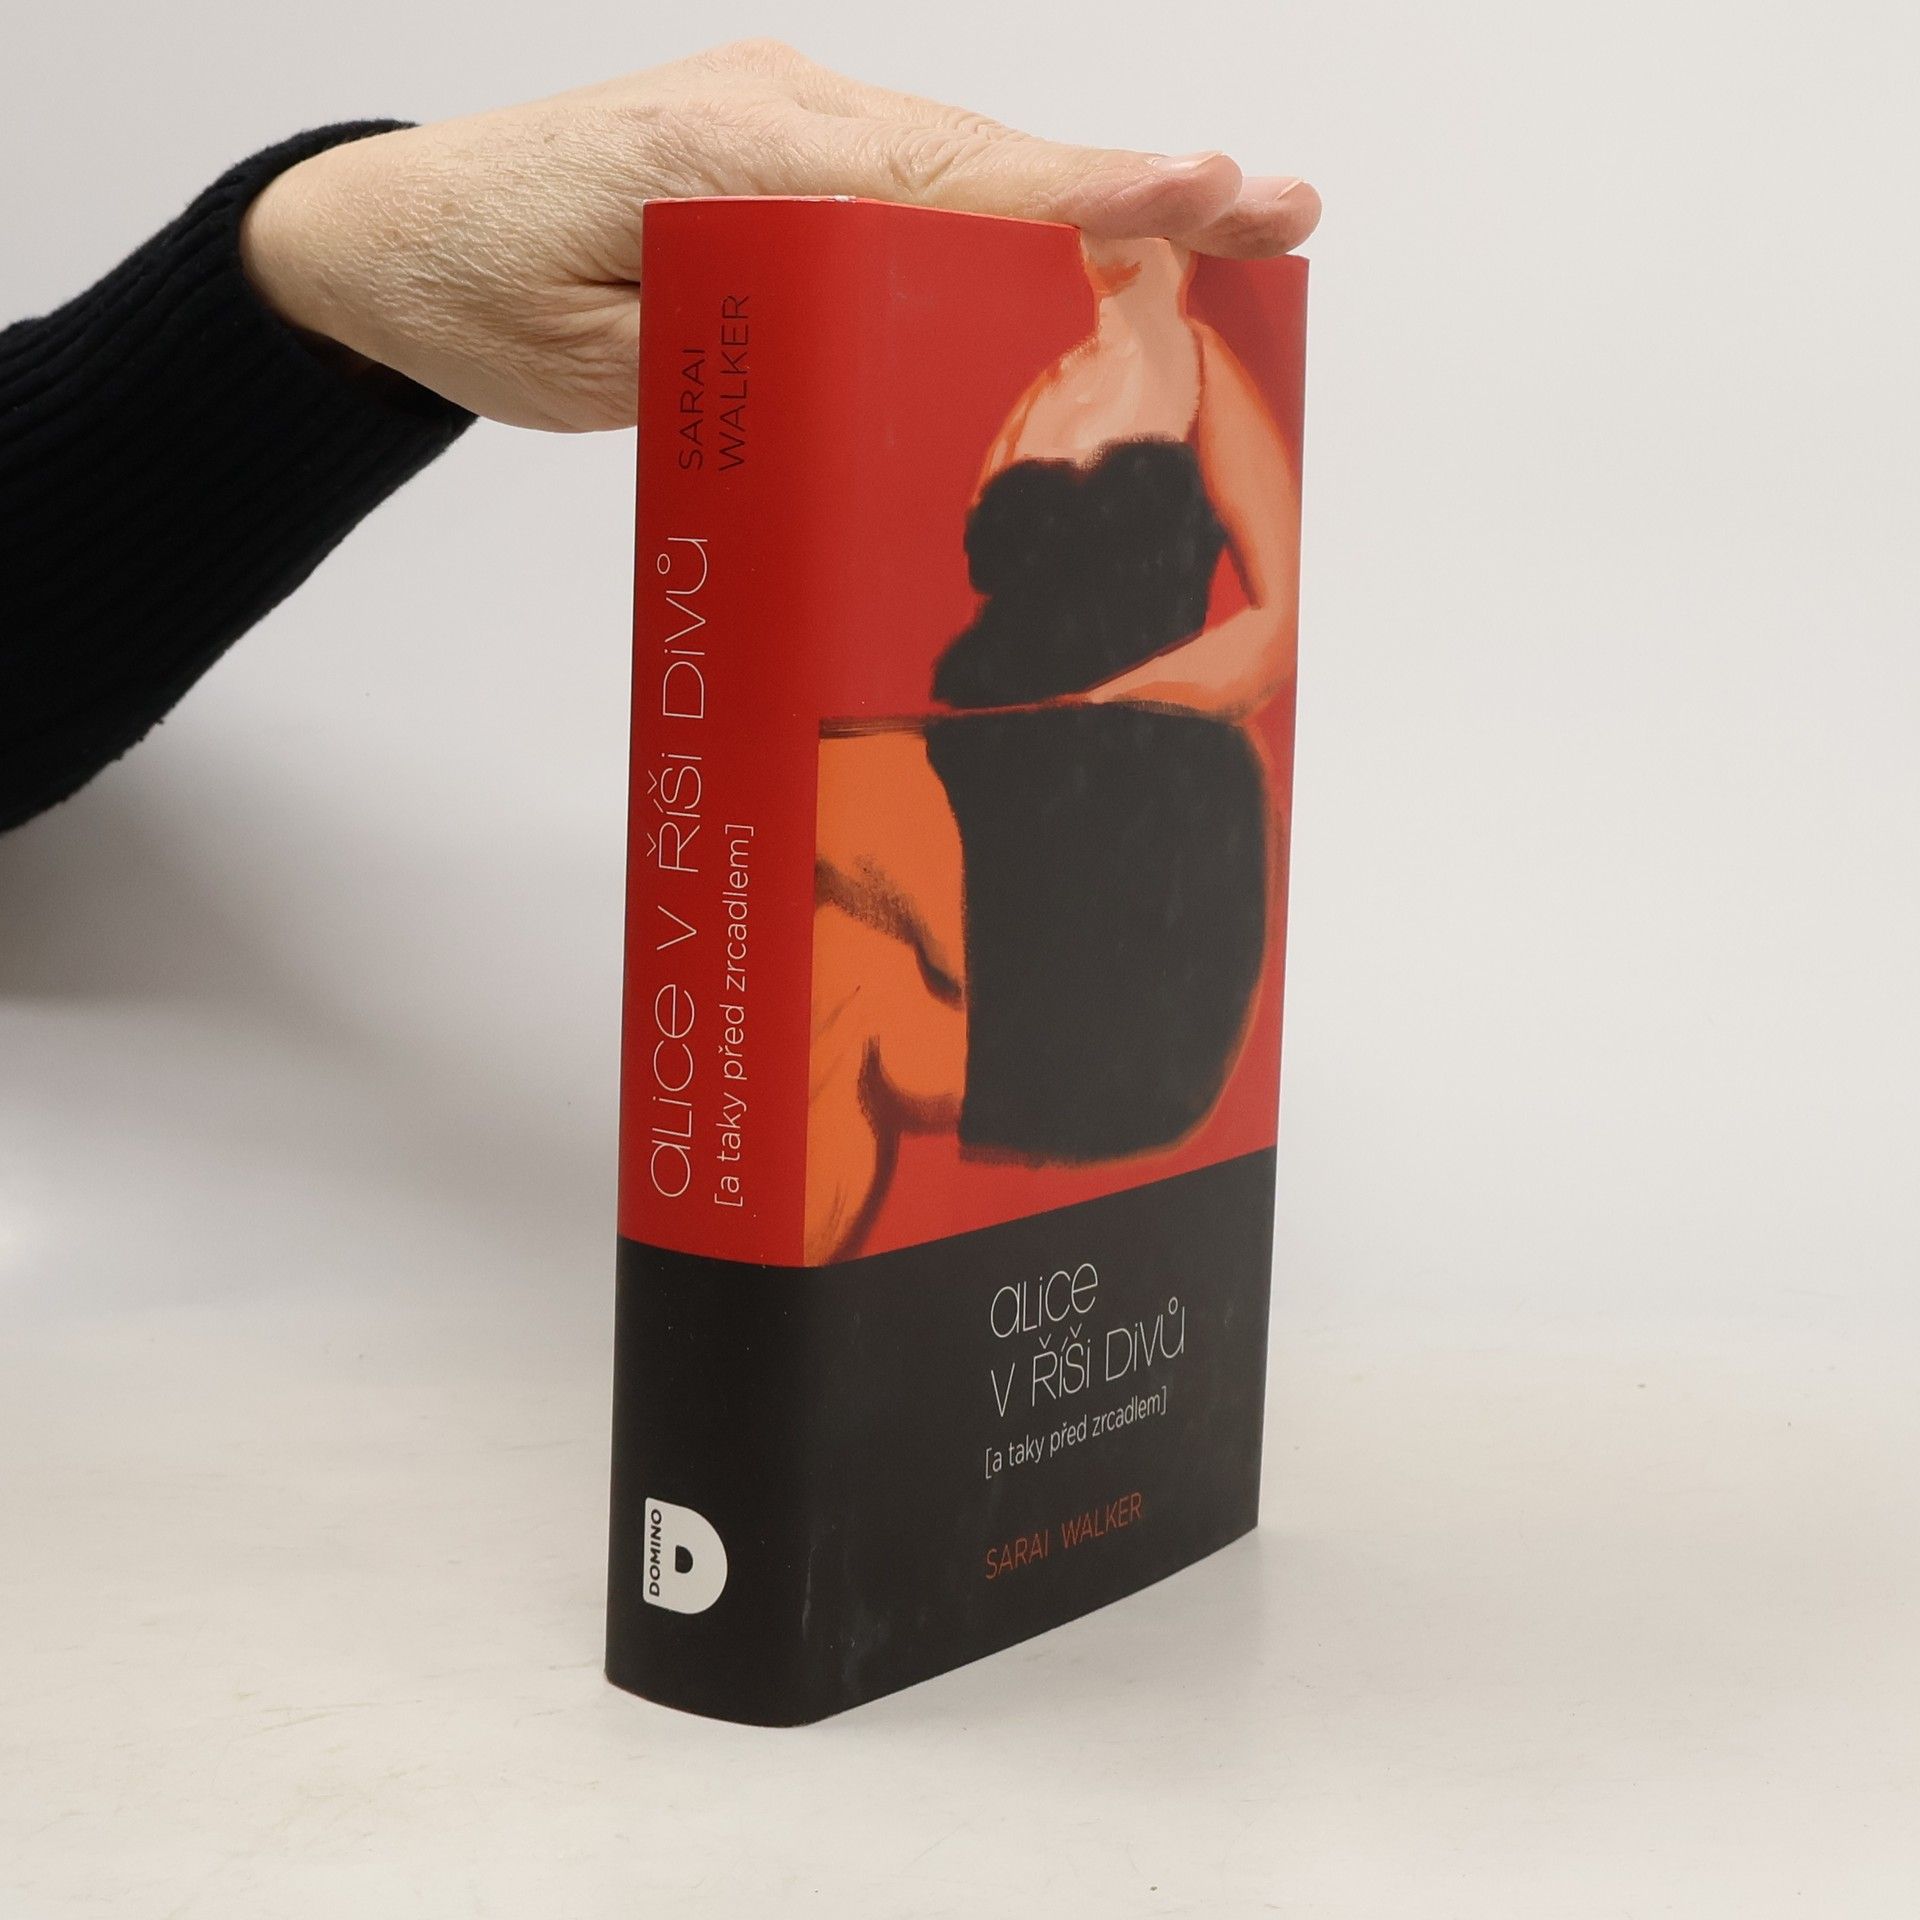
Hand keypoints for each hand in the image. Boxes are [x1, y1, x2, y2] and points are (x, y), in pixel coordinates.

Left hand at [239, 41, 1319, 432]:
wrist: (390, 236)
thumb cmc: (476, 293)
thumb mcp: (602, 362)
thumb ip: (744, 348)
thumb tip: (880, 359)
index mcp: (734, 155)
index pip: (942, 184)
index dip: (1078, 203)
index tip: (1199, 194)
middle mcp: (780, 115)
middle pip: (986, 164)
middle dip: (1136, 195)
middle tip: (1277, 210)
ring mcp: (787, 124)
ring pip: (966, 170)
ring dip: (1093, 205)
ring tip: (1229, 226)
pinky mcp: (783, 155)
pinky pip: (920, 185)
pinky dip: (1014, 217)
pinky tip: (1093, 249)